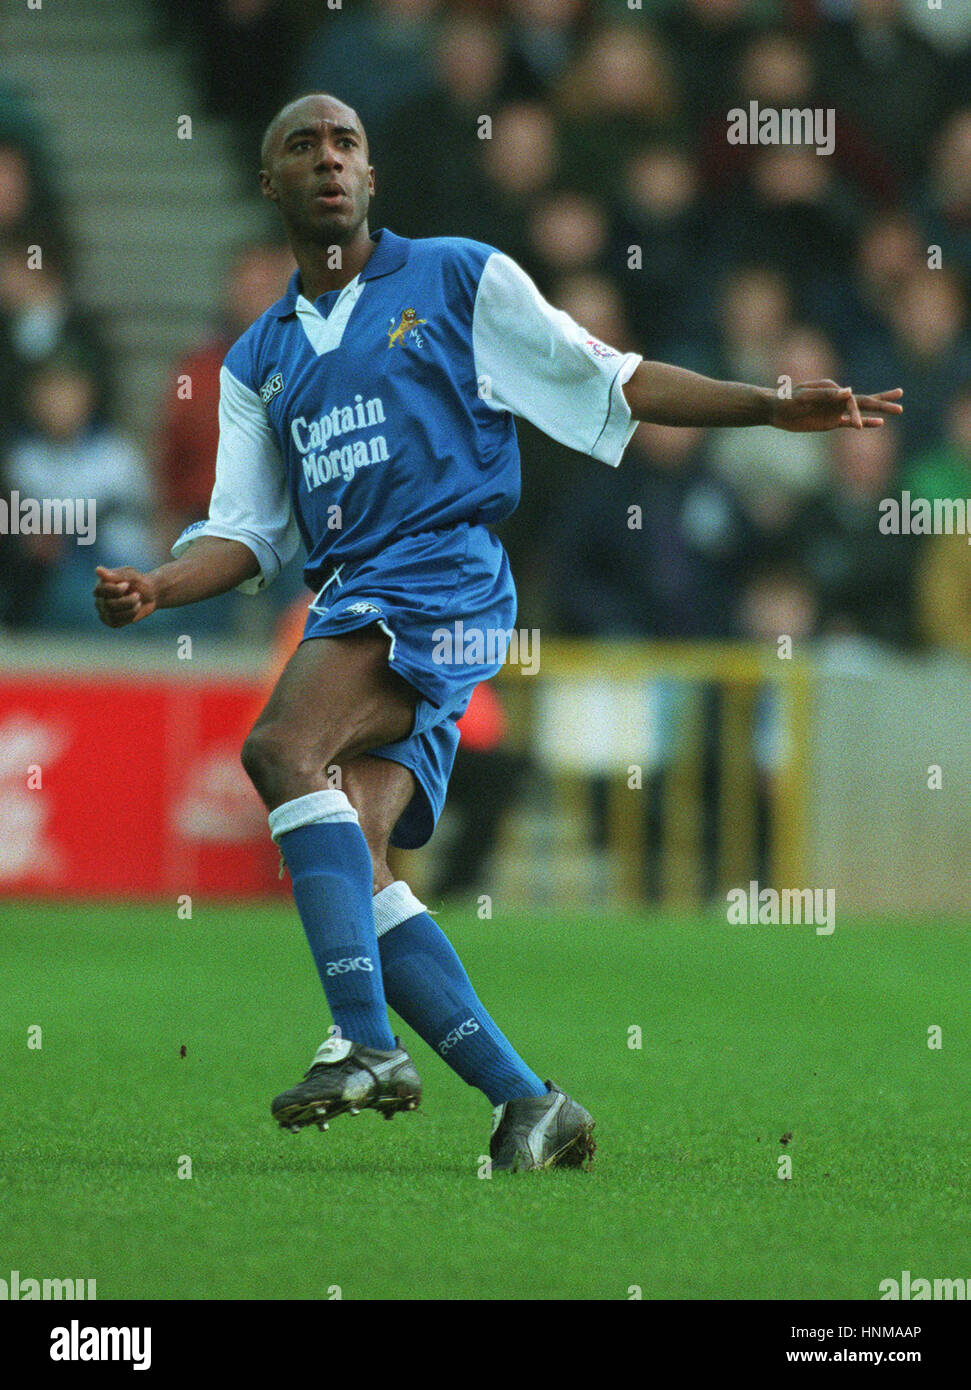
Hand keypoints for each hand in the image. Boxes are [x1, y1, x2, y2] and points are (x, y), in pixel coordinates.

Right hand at [93, 565, 158, 626]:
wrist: (151, 594)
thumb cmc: (139, 582)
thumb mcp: (131, 575)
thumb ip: (116, 575)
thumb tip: (98, 570)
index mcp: (101, 584)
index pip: (100, 590)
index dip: (116, 590)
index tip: (127, 584)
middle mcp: (99, 598)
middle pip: (108, 604)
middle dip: (128, 601)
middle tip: (137, 595)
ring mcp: (104, 611)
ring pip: (112, 615)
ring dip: (130, 609)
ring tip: (138, 602)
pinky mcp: (110, 621)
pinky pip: (115, 623)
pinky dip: (129, 616)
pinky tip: (135, 609)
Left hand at [772, 380, 902, 432]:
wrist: (774, 410)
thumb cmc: (787, 400)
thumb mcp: (804, 397)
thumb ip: (826, 394)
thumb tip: (849, 390)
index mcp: (833, 388)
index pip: (851, 401)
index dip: (856, 412)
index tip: (856, 424)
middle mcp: (837, 398)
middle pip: (865, 400)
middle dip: (883, 400)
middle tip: (901, 397)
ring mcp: (835, 411)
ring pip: (862, 411)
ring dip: (879, 411)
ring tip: (899, 409)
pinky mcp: (830, 422)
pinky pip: (851, 423)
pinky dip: (865, 423)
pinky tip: (879, 424)